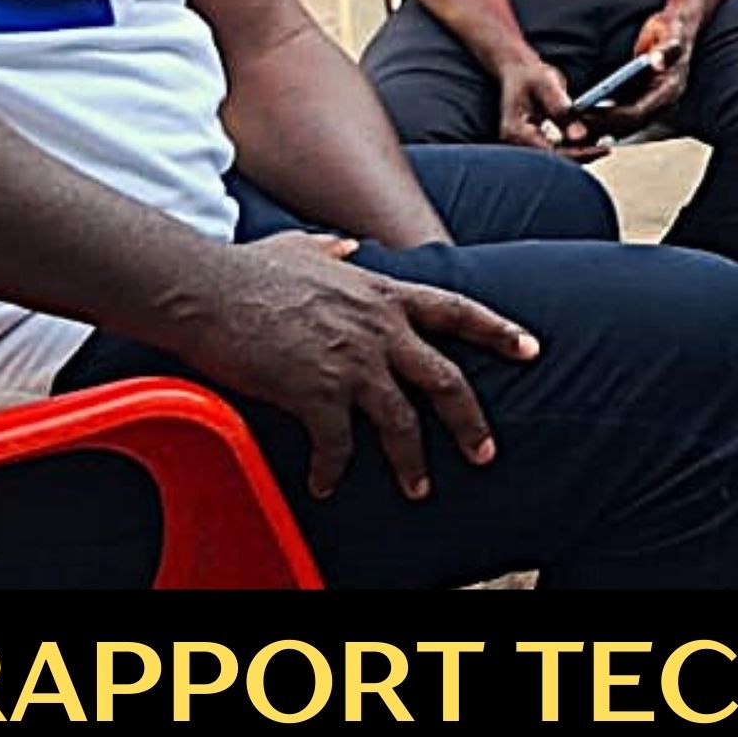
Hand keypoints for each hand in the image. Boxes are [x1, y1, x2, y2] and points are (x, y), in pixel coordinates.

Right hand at [172, 233, 538, 500]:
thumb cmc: (247, 270)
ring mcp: (352, 362)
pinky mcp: (317, 393)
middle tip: (485, 453)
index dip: (498, 330)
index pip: (457, 310)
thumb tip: (348, 246)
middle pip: (445, 380)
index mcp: (381, 294)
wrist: (206, 289)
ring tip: (418, 490)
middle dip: (471, 422)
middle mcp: (379, 329)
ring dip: (411, 462)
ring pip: (402, 422)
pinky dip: (334, 469)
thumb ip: (332, 250)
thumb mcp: (301, 248)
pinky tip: (324, 484)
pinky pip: (338, 445)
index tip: (531, 348)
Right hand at [497, 56, 601, 160]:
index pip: (551, 153)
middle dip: (582, 156)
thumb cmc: (530, 75)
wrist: (518, 71)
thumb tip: (579, 136)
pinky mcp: (534, 143)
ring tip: (602, 144)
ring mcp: (523, 145)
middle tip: (606, 148)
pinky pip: (556, 152)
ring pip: (557, 159)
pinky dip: (574, 148)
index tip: (602, 149)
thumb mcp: (547, 86)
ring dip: (580, 153)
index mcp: (515, 131)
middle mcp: (516, 143)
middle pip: (555, 160)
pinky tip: (591, 141)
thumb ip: (562, 110)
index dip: (580, 153)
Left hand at [588, 10, 694, 136]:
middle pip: (630, 124)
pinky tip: (586, 114)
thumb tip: (657, 61)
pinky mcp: (646, 100)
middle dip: (603, 124)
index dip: (612, 114)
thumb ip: (666, 49)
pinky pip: (625, 117)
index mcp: (670, 90)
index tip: (588, 112)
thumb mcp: (671, 32)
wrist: (678, 29)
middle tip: (575, 120)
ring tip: (576, 121)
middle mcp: (665, 103)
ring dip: (603, 126)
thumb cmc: (672, 29)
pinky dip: (607, 118)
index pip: (637, 112)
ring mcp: (656, 104)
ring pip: (627, 125)